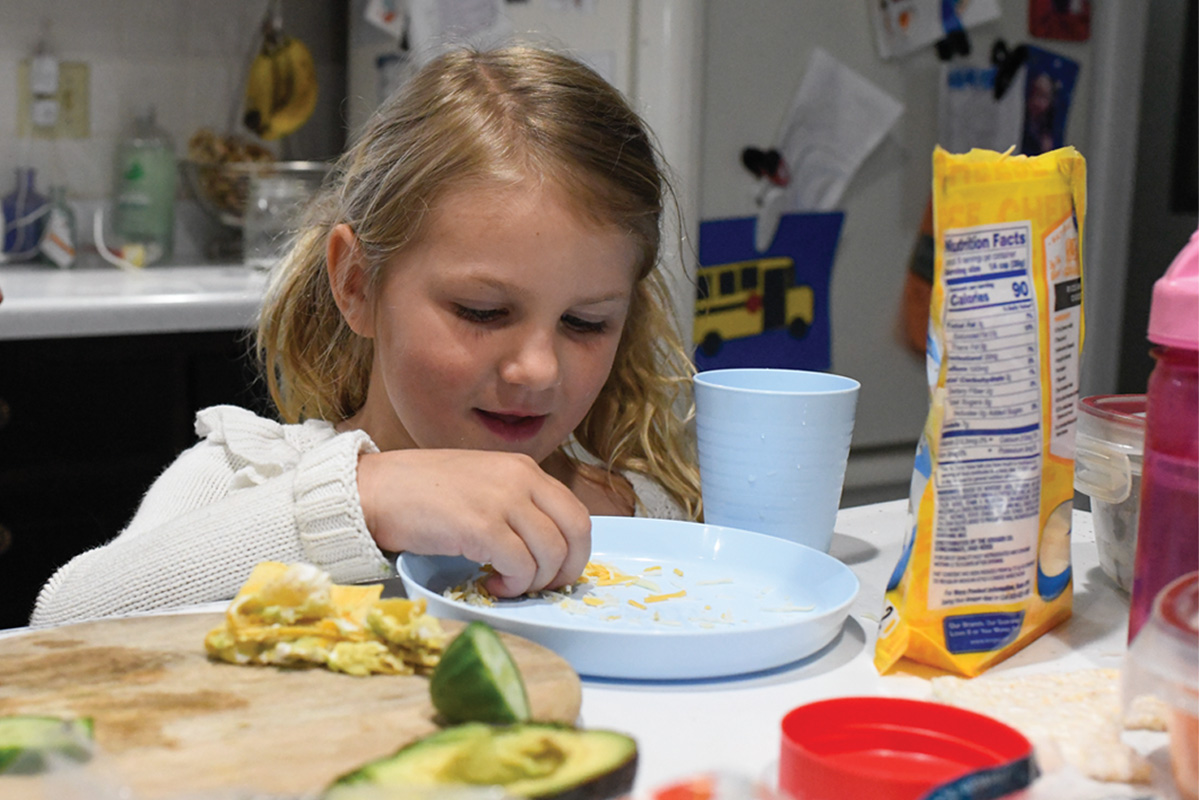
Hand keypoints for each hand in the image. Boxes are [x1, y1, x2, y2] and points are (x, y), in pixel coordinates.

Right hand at [356, 449, 590, 596]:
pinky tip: (491, 583)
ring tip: (506, 584)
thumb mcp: (481, 483)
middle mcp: (521, 479)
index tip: (557, 571)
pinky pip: (520, 566)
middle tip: (540, 587)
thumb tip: (544, 547)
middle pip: (575, 533)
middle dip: (565, 570)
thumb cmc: (421, 491)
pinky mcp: (481, 527)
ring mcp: (502, 500)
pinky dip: (513, 584)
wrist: (373, 489)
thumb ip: (515, 504)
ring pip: (551, 554)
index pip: (576, 512)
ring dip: (534, 582)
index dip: (575, 550)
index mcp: (524, 468)